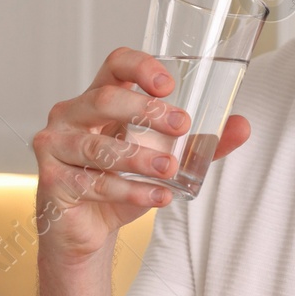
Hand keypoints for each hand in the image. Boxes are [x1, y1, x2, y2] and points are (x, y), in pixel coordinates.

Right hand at [32, 46, 250, 259]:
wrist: (86, 230)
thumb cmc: (119, 183)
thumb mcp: (163, 158)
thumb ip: (199, 143)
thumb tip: (242, 127)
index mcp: (98, 98)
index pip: (115, 65)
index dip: (141, 67)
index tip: (169, 85)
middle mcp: (71, 115)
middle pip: (105, 99)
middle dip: (146, 111)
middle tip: (182, 125)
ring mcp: (56, 147)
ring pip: (99, 147)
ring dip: (139, 158)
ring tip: (170, 170)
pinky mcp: (52, 181)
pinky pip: (94, 183)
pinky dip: (130, 191)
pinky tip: (157, 197)